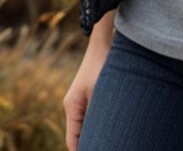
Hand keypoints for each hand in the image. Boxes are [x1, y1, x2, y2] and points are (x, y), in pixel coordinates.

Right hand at [62, 13, 114, 149]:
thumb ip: (96, 115)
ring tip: (110, 140)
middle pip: (78, 136)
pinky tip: (111, 127)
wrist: (103, 42)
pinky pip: (91, 117)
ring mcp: (80, 101)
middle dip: (90, 143)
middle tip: (107, 147)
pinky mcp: (88, 96)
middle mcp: (73, 106)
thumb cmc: (102, 65)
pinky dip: (98, 124)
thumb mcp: (100, 93)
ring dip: (95, 134)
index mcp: (72, 107)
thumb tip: (99, 136)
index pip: (72, 140)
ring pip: (85, 126)